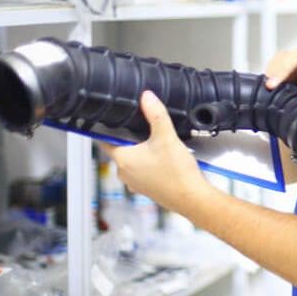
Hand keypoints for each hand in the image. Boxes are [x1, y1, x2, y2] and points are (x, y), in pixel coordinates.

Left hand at [100, 90, 209, 214]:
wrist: (192, 198)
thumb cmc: (178, 174)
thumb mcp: (167, 137)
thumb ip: (156, 114)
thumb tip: (147, 97)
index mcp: (123, 160)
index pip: (104, 140)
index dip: (106, 128)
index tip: (111, 119)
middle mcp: (125, 174)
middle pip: (120, 148)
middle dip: (130, 138)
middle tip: (144, 127)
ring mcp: (135, 183)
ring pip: (132, 160)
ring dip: (141, 151)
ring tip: (158, 143)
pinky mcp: (146, 188)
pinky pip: (142, 170)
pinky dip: (149, 162)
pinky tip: (164, 158)